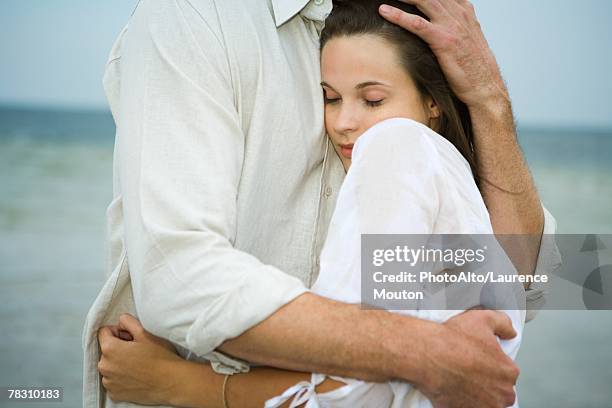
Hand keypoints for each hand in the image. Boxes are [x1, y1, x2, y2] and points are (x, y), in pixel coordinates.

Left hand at [97, 313, 183, 404]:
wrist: (171, 382)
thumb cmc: (160, 358)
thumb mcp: (145, 332)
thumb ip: (128, 322)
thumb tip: (120, 322)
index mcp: (110, 349)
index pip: (103, 332)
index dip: (118, 331)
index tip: (130, 336)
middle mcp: (105, 366)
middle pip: (106, 350)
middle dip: (119, 348)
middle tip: (138, 350)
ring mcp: (109, 382)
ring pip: (110, 365)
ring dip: (119, 363)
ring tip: (138, 364)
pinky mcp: (115, 393)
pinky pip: (113, 380)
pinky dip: (122, 377)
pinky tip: (136, 375)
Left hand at [379, 0, 508, 109]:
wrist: (485, 85)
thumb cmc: (474, 67)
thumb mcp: (467, 39)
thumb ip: (455, 25)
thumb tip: (439, 24)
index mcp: (464, 11)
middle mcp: (459, 14)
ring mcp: (451, 26)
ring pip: (423, 0)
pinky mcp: (443, 40)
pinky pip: (417, 24)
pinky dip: (398, 15)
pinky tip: (384, 11)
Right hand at [416, 310, 518, 407]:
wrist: (428, 355)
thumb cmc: (454, 339)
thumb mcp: (483, 318)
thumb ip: (503, 323)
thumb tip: (510, 332)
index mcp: (508, 372)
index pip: (506, 371)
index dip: (492, 364)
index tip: (478, 359)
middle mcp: (501, 394)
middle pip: (499, 390)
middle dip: (487, 382)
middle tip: (468, 369)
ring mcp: (484, 407)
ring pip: (485, 402)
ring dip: (476, 394)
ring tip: (460, 379)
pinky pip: (467, 407)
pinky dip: (462, 401)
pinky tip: (453, 388)